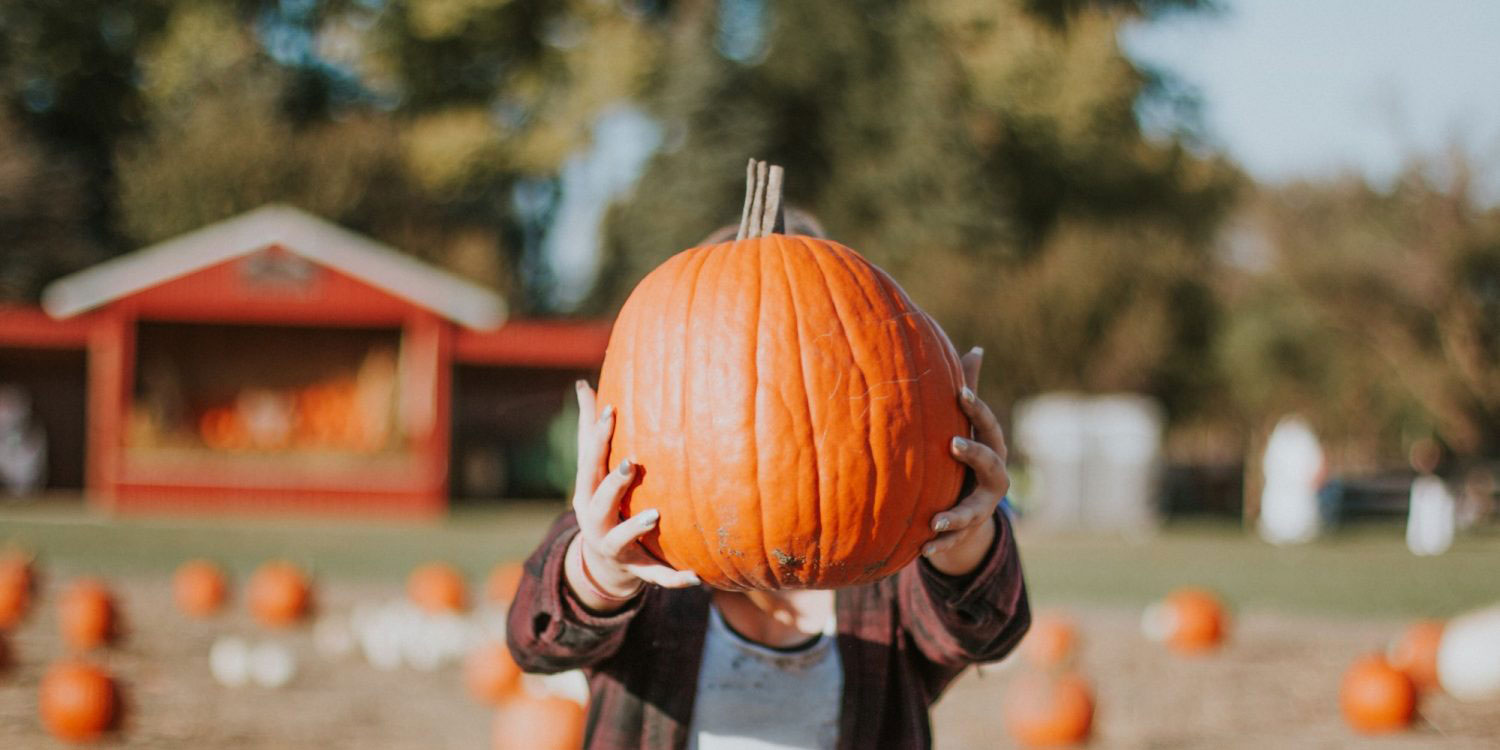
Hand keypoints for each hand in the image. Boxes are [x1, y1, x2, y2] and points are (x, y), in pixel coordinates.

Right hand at [566, 381, 699, 610]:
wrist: (602, 564)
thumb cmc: (601, 501)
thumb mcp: (592, 469)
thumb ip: (589, 429)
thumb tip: (582, 383)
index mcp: (587, 491)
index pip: (590, 461)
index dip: (599, 436)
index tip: (614, 410)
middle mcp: (595, 520)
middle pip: (599, 500)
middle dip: (613, 483)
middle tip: (631, 463)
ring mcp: (614, 546)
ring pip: (622, 538)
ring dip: (636, 527)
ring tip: (655, 514)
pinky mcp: (635, 569)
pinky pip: (653, 576)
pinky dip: (672, 578)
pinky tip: (696, 577)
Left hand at [924, 347, 1009, 575]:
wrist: (971, 505)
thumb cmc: (964, 454)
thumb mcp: (967, 426)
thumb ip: (970, 391)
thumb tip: (976, 348)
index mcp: (992, 448)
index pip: (988, 426)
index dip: (977, 409)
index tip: (960, 393)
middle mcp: (994, 478)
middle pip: (993, 465)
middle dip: (974, 454)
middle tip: (952, 444)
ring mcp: (983, 507)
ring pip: (974, 512)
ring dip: (955, 515)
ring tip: (935, 520)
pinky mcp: (968, 531)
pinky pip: (956, 541)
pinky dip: (940, 546)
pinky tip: (922, 550)